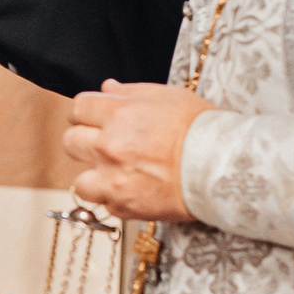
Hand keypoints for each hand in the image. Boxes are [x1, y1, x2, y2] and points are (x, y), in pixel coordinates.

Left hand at [61, 80, 209, 221]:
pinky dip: (116, 199)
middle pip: (71, 142)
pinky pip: (104, 204)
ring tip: (118, 174)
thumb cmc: (201, 129)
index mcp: (118, 114)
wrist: (223, 168)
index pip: (78, 108)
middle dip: (86, 142)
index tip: (96, 119)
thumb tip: (106, 88)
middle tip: (107, 145)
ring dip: (95, 177)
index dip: (87, 113)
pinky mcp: (123, 206)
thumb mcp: (169, 96)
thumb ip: (130, 92)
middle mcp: (109, 146)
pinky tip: (136, 189)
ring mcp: (113, 179)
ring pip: (80, 181)